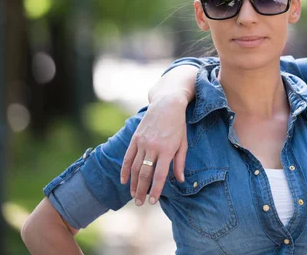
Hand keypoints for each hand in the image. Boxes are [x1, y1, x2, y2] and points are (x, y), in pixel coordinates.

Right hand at [120, 64, 198, 205]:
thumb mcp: (183, 143)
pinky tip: (124, 181)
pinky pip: (128, 157)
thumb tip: (180, 180)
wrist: (167, 104)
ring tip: (133, 196)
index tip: (153, 201)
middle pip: (144, 174)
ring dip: (133, 184)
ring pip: (135, 168)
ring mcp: (142, 142)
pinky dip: (124, 170)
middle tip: (140, 203)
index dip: (155, 190)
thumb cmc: (178, 125)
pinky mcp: (135, 138)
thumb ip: (180, 162)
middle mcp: (153, 147)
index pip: (159, 175)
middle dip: (141, 191)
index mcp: (167, 150)